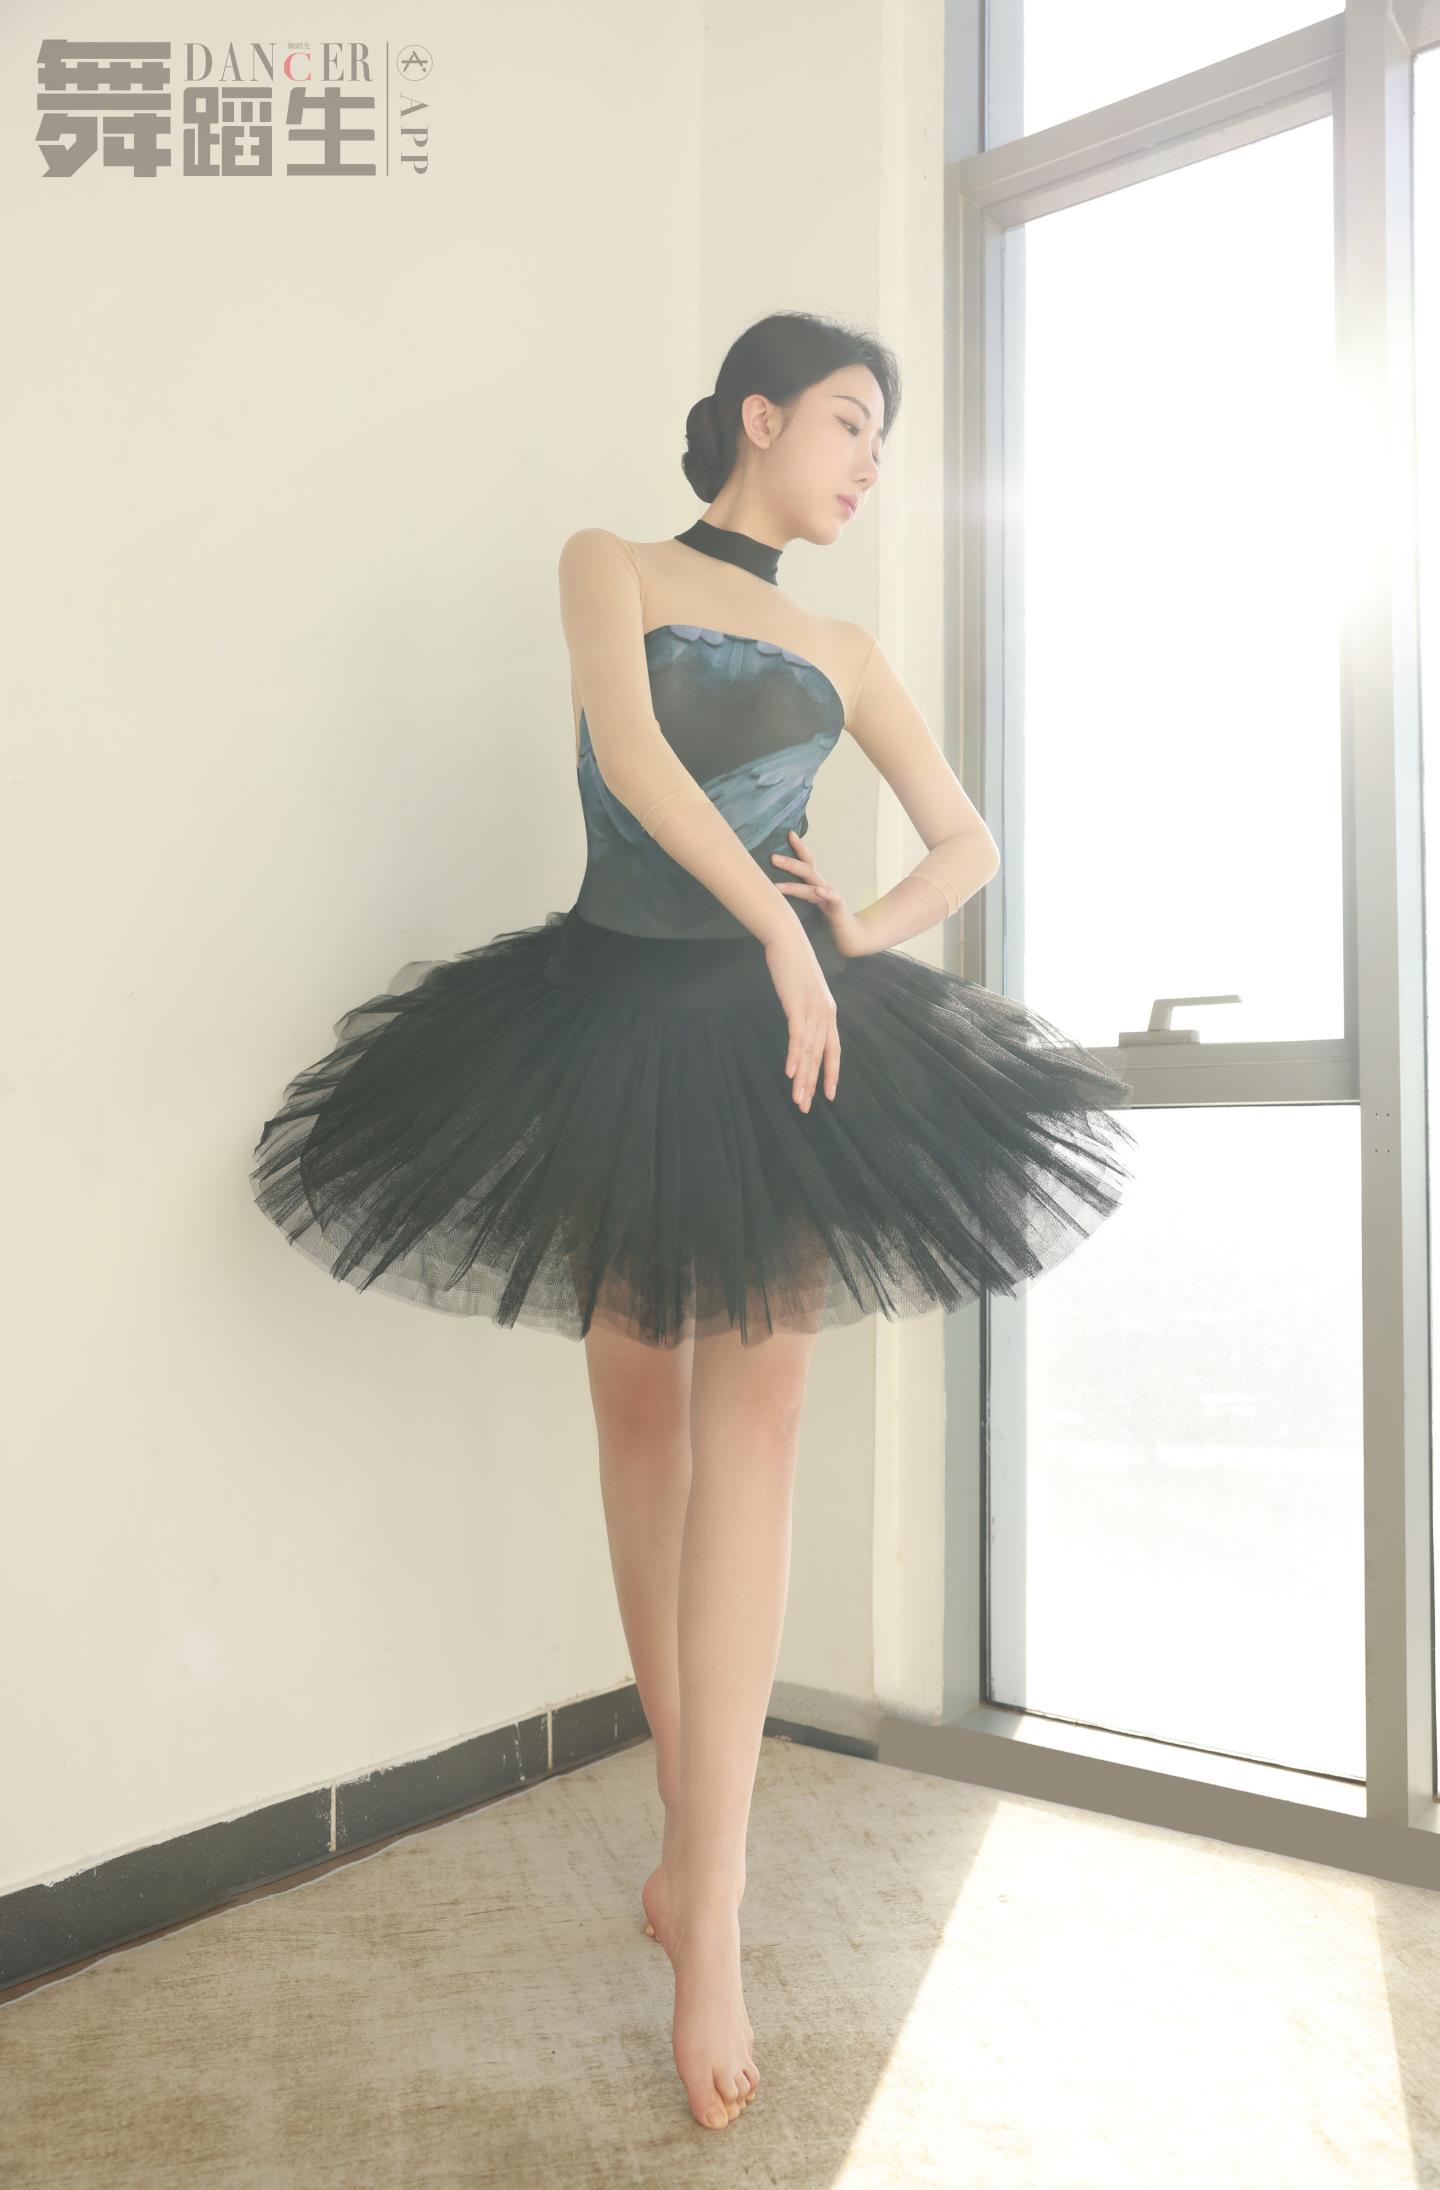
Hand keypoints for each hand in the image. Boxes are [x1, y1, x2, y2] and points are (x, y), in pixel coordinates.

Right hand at [762, 921, 840, 1110]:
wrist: (787, 938)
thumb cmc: (793, 962)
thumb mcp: (804, 990)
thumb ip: (805, 1009)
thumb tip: (801, 1023)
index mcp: (828, 1012)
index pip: (833, 1050)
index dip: (831, 1073)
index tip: (829, 1095)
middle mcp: (825, 1014)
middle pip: (821, 1057)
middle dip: (814, 1085)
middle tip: (806, 1108)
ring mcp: (813, 1010)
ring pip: (809, 1052)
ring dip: (802, 1078)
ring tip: (797, 1100)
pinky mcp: (797, 1005)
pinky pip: (797, 1037)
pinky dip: (793, 1057)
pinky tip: (790, 1074)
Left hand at [771, 830, 875, 959]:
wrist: (851, 934)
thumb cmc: (829, 916)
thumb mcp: (812, 901)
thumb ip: (800, 891)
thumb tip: (775, 885)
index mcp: (816, 883)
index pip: (807, 862)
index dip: (799, 847)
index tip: (789, 833)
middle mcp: (823, 886)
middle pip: (807, 870)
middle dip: (790, 863)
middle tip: (773, 858)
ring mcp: (830, 896)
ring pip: (813, 886)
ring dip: (794, 885)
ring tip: (778, 886)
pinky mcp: (838, 908)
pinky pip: (832, 898)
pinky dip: (825, 893)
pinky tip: (818, 890)